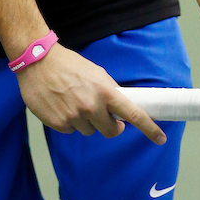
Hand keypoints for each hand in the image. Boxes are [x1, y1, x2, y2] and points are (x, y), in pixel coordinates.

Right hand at [16, 44, 165, 143]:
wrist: (38, 61)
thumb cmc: (69, 65)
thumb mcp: (96, 73)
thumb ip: (109, 91)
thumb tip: (120, 108)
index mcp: (105, 91)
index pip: (133, 114)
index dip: (149, 128)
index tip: (161, 138)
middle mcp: (91, 107)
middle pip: (110, 132)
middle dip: (109, 126)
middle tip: (103, 116)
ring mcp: (74, 117)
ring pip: (89, 131)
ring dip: (85, 121)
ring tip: (73, 101)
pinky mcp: (58, 124)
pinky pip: (71, 130)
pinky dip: (68, 121)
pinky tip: (61, 105)